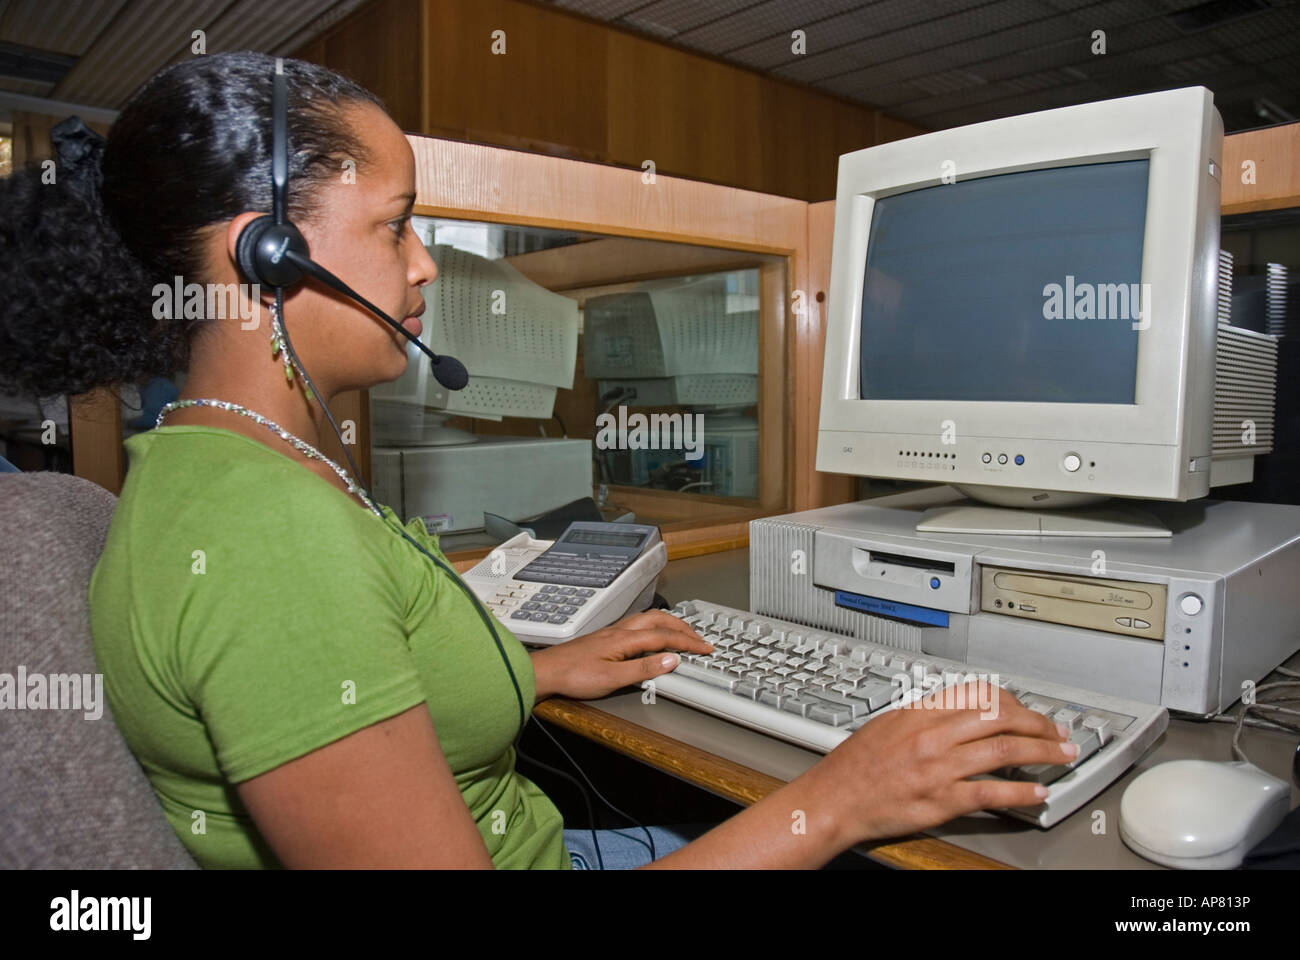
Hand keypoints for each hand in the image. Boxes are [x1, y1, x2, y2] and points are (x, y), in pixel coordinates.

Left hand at [529, 609, 714, 701]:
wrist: (547, 671)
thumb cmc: (574, 676)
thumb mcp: (613, 678)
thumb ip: (644, 669)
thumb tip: (671, 659)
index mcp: (625, 639)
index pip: (665, 637)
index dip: (688, 643)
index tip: (705, 648)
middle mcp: (621, 631)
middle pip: (659, 620)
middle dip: (683, 627)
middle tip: (699, 638)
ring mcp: (613, 632)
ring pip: (648, 619)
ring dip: (669, 624)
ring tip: (682, 632)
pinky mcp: (606, 637)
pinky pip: (638, 624)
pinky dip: (655, 626)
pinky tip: (653, 634)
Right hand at [797, 679, 1076, 846]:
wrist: (834, 800)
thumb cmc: (854, 767)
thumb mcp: (887, 723)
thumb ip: (924, 715)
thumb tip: (957, 710)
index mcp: (920, 713)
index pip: (978, 694)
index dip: (1013, 700)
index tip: (1028, 710)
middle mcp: (932, 735)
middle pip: (1000, 717)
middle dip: (1038, 723)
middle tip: (1057, 733)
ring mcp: (939, 768)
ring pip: (1004, 750)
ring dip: (1042, 753)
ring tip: (1061, 757)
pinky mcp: (942, 800)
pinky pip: (992, 792)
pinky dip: (1021, 792)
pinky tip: (1037, 793)